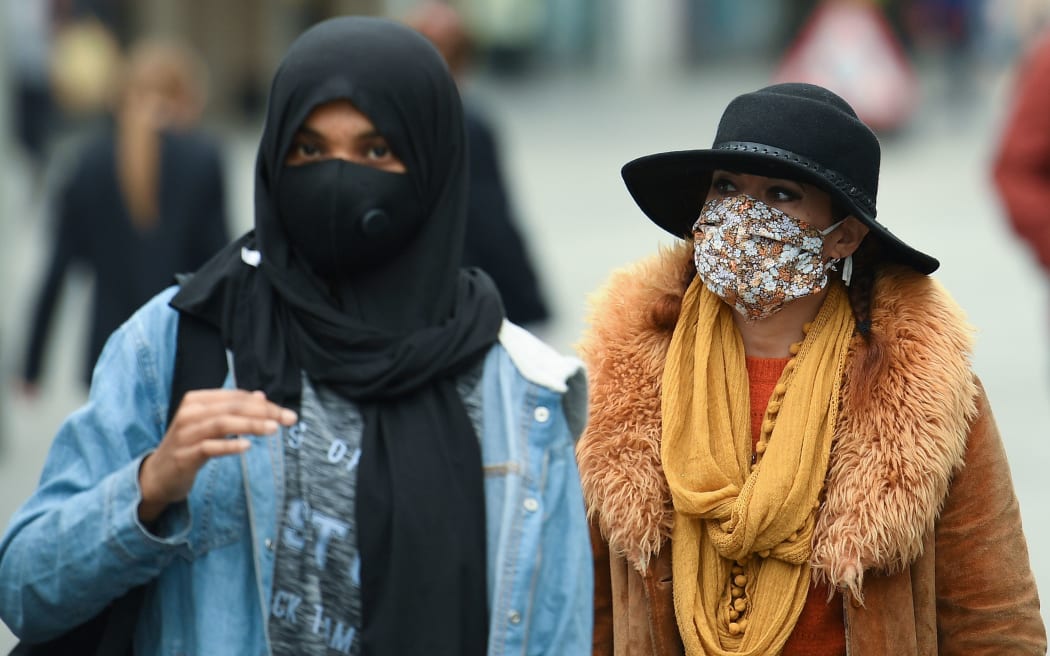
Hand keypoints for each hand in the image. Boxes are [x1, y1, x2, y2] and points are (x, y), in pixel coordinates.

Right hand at [138, 389, 296, 522]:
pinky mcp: (184, 456)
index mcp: (197, 400)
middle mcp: (189, 413)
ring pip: (222, 424)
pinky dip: (229, 446)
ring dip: (250, 425)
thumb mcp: (210, 424)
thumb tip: (262, 396)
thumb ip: (233, 409)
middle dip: (264, 412)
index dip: (263, 404)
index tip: (286, 413)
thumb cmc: (189, 446)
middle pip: (232, 408)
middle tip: (288, 419)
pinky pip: (209, 448)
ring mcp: (185, 434)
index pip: (236, 397)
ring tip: (273, 429)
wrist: (158, 475)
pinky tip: (247, 446)